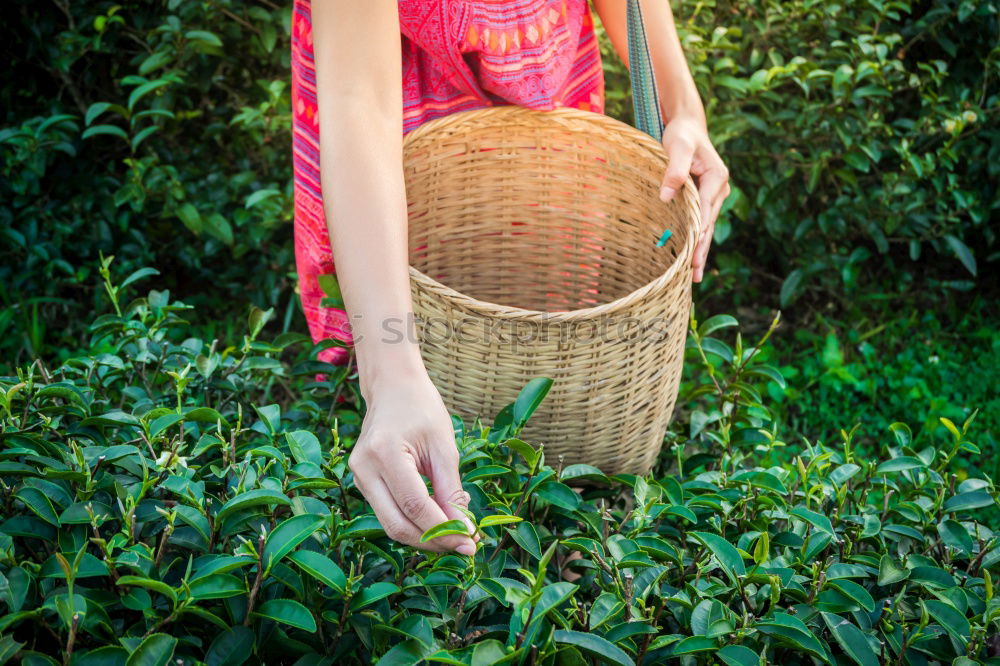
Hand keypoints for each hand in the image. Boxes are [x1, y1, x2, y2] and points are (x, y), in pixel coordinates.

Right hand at [347, 369, 477, 554]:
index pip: (415, 505)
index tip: (471, 542)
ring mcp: (358, 476)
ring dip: (424, 536)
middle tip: (464, 546)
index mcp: (384, 452)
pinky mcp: (362, 482)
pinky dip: (413, 523)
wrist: (393, 387)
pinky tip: (436, 522)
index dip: (444, 529)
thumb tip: (464, 529)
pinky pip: (388, 512)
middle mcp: (364, 468)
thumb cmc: (422, 409)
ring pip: (390, 524)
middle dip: (433, 541)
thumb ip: (451, 489)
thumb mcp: (444, 446)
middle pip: (397, 524)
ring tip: (455, 536)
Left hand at [656, 114, 730, 282]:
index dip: (698, 231)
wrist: (688, 127)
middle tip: (693, 274)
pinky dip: (697, 241)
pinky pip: (702, 222)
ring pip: (707, 227)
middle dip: (701, 249)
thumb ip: (674, 170)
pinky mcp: (706, 199)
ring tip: (694, 275)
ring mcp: (715, 195)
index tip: (692, 251)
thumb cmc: (682, 135)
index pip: (705, 209)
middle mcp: (720, 189)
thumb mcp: (677, 147)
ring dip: (700, 250)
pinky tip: (692, 258)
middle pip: (708, 224)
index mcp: (717, 177)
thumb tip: (666, 197)